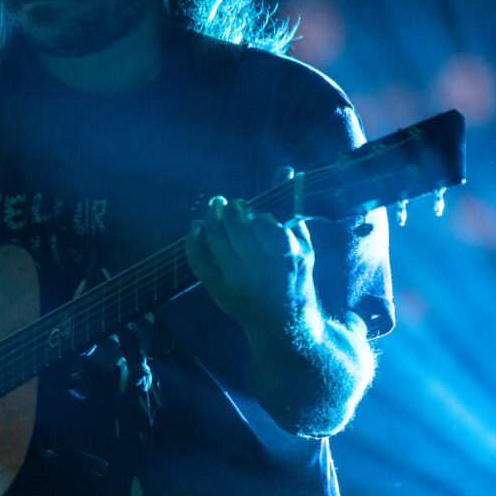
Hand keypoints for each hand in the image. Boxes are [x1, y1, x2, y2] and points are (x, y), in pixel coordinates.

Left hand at [185, 168, 316, 334]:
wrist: (284, 326)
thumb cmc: (295, 278)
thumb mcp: (302, 244)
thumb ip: (291, 207)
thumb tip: (285, 169)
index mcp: (288, 261)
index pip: (269, 230)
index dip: (261, 217)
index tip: (260, 214)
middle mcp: (261, 274)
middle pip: (238, 231)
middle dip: (233, 210)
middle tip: (234, 203)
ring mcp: (236, 283)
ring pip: (216, 241)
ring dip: (213, 217)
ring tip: (216, 204)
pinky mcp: (218, 291)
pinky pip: (198, 261)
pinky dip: (194, 240)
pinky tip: (197, 226)